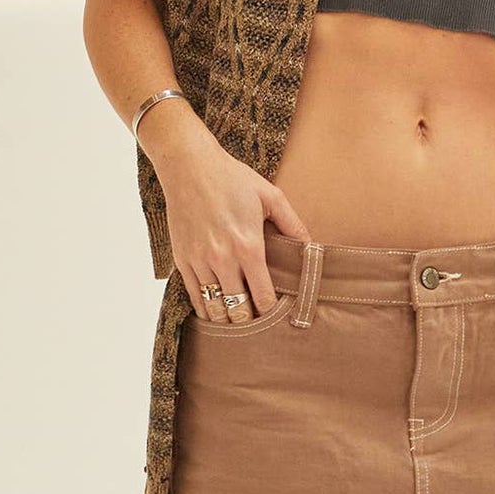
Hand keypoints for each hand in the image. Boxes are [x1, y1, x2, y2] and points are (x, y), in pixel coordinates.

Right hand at [150, 112, 311, 324]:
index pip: (263, 297)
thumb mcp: (270, 196)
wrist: (188, 165)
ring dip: (228, 321)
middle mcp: (223, 259)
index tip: (280, 320)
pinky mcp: (182, 260)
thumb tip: (312, 249)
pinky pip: (195, 297)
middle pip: (239, 310)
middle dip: (251, 324)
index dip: (272, 314)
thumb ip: (293, 225)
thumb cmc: (232, 178)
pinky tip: (217, 312)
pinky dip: (207, 309)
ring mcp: (199, 261)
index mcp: (249, 246)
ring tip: (240, 326)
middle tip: (261, 329)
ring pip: (214, 309)